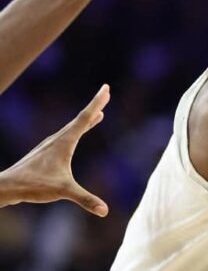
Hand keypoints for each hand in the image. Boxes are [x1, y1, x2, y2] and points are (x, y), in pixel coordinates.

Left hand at [0, 85, 110, 215]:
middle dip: (95, 107)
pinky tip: (76, 136)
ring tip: (98, 115)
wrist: (6, 187)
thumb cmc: (33, 185)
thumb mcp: (62, 191)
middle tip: (106, 94)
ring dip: (86, 119)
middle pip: (80, 119)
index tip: (106, 88)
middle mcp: (57, 139)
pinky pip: (67, 136)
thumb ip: (84, 199)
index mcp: (64, 142)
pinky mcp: (46, 153)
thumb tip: (104, 210)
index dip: (97, 103)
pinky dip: (77, 130)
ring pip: (73, 128)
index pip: (84, 118)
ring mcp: (50, 145)